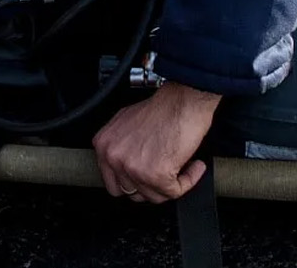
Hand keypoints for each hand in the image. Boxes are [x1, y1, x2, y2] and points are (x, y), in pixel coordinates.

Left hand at [92, 82, 220, 203]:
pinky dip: (188, 181)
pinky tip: (193, 166)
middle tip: (165, 174)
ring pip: (154, 196)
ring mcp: (133, 167)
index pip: (113, 183)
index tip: (147, 178)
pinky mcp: (156, 174)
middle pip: (132, 193)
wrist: (183, 100)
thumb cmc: (162, 107)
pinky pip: (174, 192)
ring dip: (171, 185)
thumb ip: (121, 148)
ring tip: (181, 166)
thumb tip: (129, 169)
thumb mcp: (126, 123)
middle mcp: (114, 157)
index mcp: (104, 145)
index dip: (134, 183)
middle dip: (151, 186)